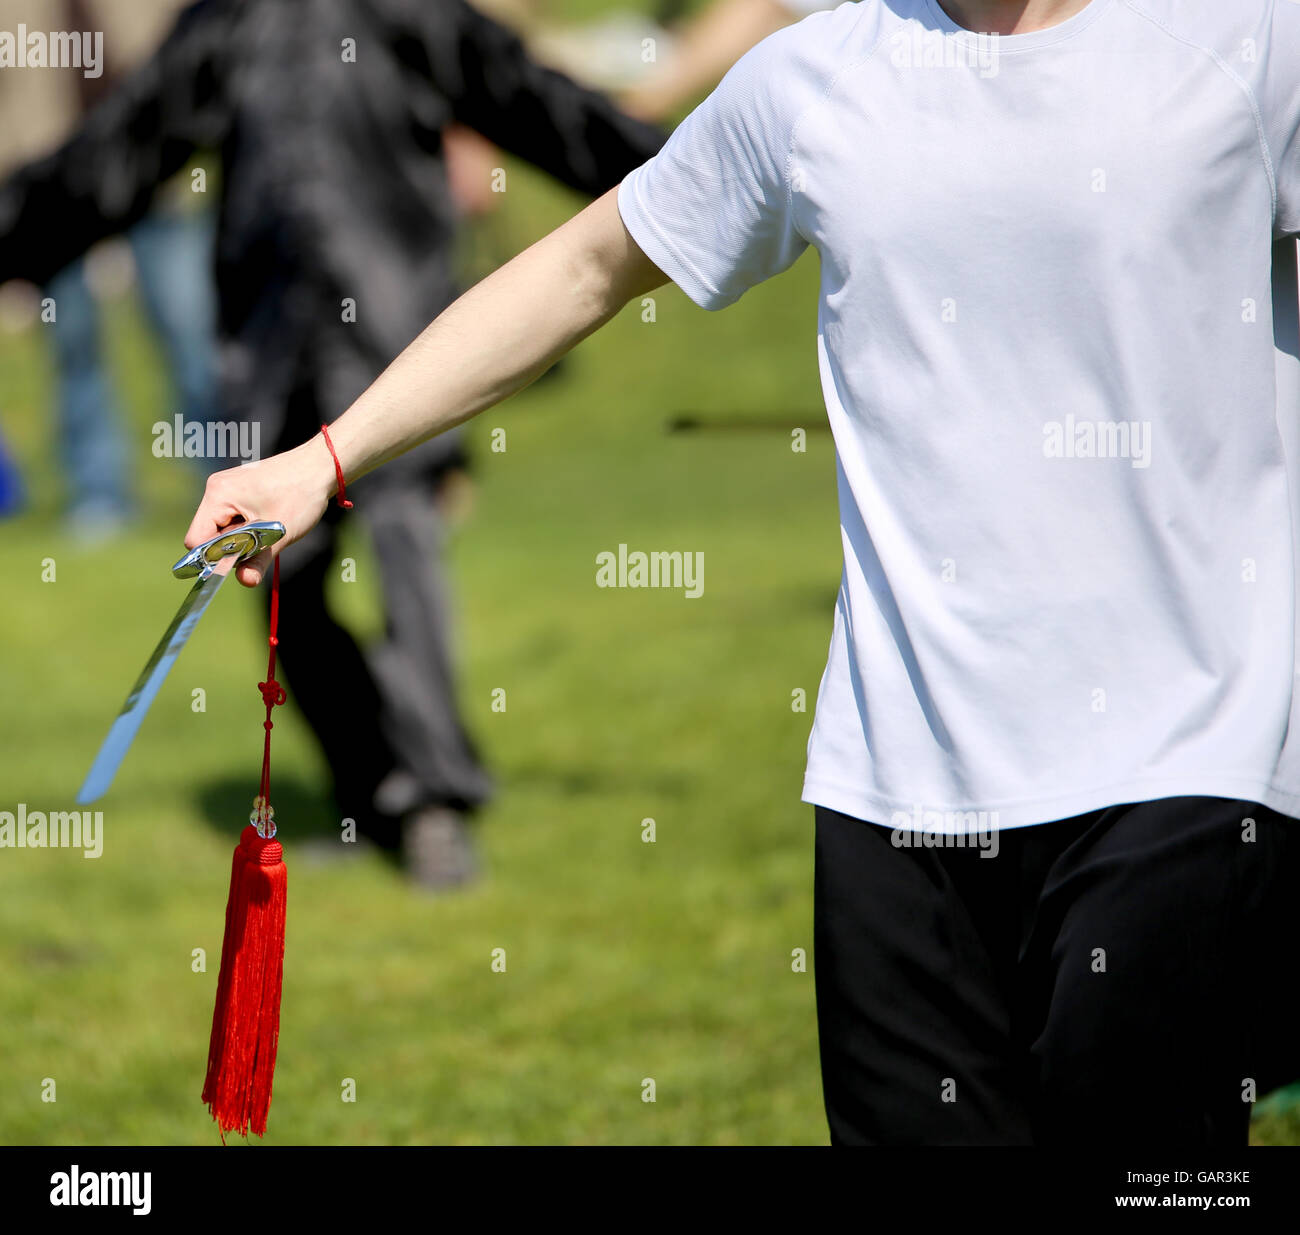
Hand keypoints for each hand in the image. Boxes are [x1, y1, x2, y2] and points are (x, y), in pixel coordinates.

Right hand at [184, 439, 333, 586]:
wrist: (320, 468)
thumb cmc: (300, 494)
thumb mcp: (278, 534)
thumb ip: (258, 560)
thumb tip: (245, 581)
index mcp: (218, 494)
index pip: (196, 539)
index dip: (214, 557)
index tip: (239, 562)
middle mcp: (216, 489)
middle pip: (209, 535)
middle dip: (233, 546)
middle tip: (263, 539)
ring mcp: (226, 488)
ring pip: (223, 529)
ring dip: (243, 537)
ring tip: (269, 527)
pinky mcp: (238, 491)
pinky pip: (233, 519)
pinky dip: (249, 527)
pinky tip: (269, 519)